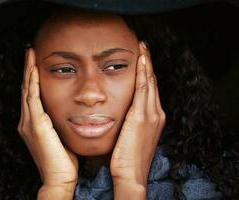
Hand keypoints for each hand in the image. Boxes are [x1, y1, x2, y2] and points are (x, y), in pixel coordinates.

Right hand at [17, 48, 77, 198]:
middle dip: (27, 68)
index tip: (36, 62)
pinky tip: (34, 69)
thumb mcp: (60, 136)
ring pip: (26, 89)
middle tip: (30, 51)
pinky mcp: (35, 125)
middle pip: (26, 88)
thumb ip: (59, 123)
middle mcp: (27, 120)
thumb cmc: (62, 160)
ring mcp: (29, 122)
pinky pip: (32, 98)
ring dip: (28, 70)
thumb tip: (70, 112)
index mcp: (34, 123)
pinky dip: (32, 82)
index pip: (32, 94)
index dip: (32, 77)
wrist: (58, 178)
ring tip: (30, 53)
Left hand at [110, 42, 165, 190]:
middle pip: (153, 83)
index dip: (147, 74)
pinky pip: (144, 89)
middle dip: (148, 64)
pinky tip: (141, 61)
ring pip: (150, 83)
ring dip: (147, 64)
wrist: (131, 174)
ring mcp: (151, 115)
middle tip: (144, 48)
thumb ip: (131, 122)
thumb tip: (123, 112)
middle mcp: (156, 114)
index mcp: (154, 118)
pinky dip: (143, 74)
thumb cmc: (128, 157)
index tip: (142, 60)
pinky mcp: (142, 117)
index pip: (150, 91)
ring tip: (143, 48)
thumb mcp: (132, 136)